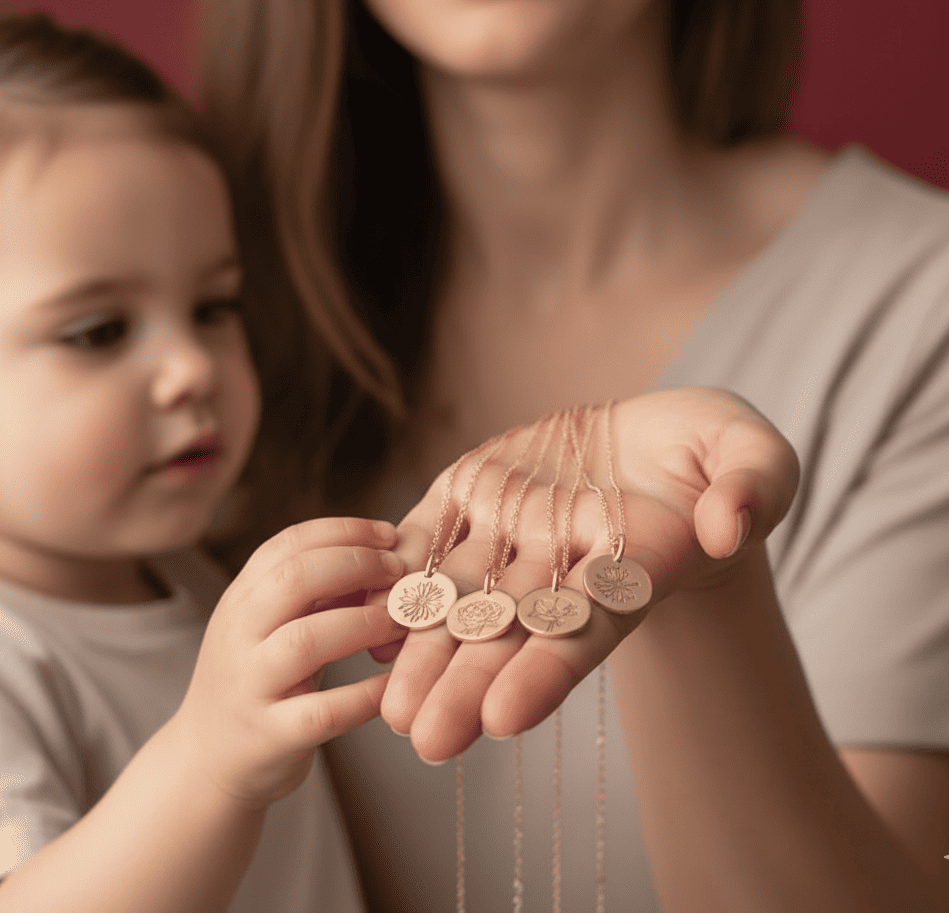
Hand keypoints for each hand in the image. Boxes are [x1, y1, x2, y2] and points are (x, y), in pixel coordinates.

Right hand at [172, 518, 407, 808]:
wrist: (205, 762)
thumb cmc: (257, 681)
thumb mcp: (270, 625)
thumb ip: (315, 591)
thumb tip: (382, 554)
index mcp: (241, 599)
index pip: (288, 543)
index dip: (344, 531)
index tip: (388, 534)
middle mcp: (238, 636)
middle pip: (294, 579)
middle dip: (356, 565)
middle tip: (400, 573)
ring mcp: (251, 687)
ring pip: (305, 641)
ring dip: (364, 623)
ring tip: (402, 622)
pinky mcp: (270, 737)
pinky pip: (325, 711)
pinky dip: (366, 694)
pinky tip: (394, 683)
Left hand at [377, 388, 798, 761]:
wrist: (651, 439)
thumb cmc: (712, 450)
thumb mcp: (752, 453)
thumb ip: (750, 488)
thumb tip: (729, 526)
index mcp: (628, 569)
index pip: (584, 630)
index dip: (547, 672)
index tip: (504, 716)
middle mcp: (560, 566)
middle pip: (512, 634)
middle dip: (469, 684)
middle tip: (427, 741)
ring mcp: (509, 532)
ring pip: (461, 599)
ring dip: (424, 650)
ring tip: (389, 709)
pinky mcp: (471, 496)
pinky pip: (428, 537)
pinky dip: (398, 576)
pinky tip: (367, 618)